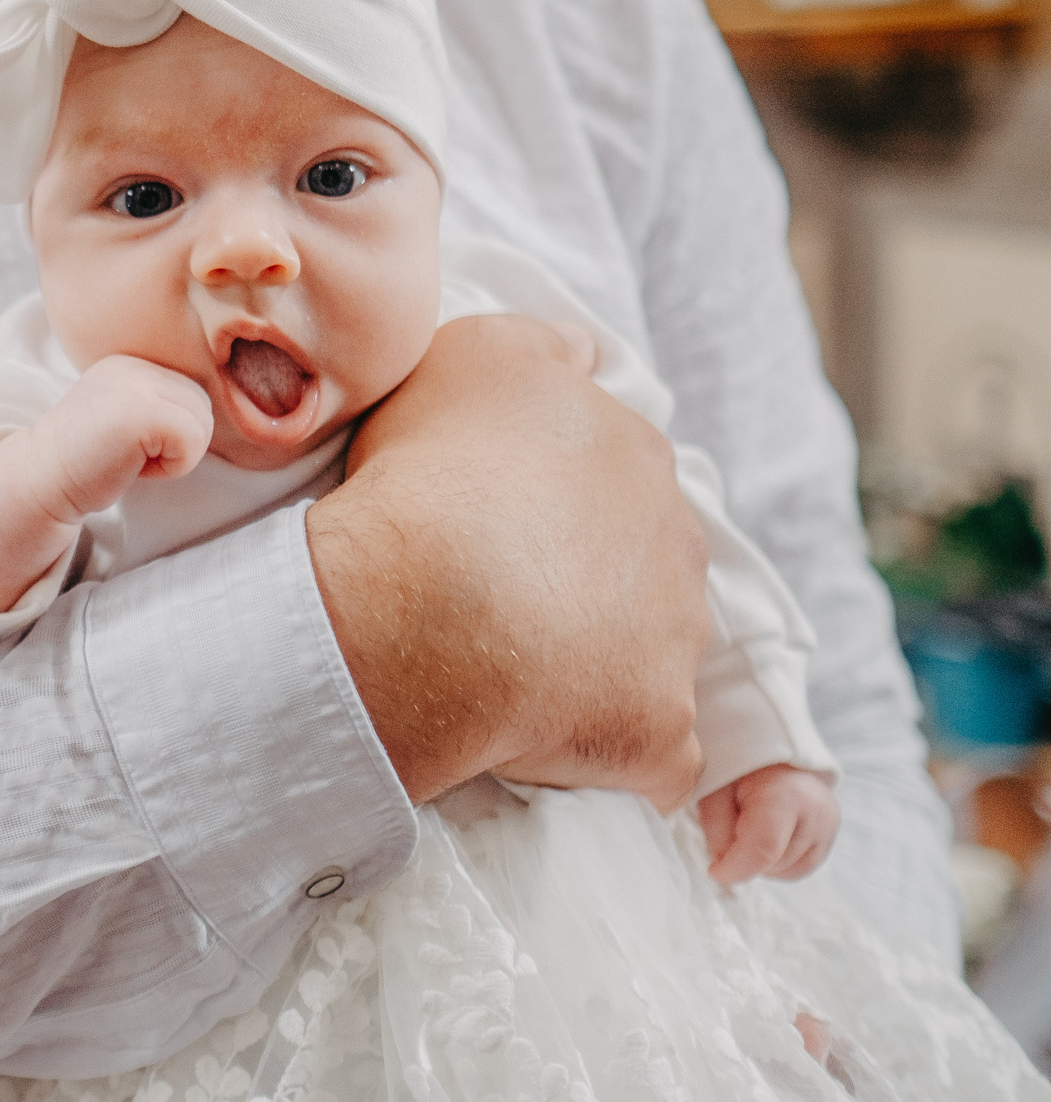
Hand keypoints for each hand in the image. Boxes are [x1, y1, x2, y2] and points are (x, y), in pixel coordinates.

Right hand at [0, 355, 213, 612]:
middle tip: (129, 456)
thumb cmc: (85, 463)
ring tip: (129, 459)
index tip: (124, 444)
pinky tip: (131, 466)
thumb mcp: (121, 418)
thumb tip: (222, 416)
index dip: (167, 434)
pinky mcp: (144, 410)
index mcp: (129, 363)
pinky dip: (171, 467)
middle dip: (176, 443)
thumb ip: (157, 406)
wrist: (41, 481)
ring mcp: (138, 383)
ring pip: (202, 425)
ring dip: (173, 456)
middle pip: (202, 407)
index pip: (189, 395)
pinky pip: (193, 443)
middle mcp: (134, 364)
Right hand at [305, 315, 711, 806]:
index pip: (606, 469)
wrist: (425, 604)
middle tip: (491, 596)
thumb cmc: (435, 472)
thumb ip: (538, 346)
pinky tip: (544, 750)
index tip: (485, 517)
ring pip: (649, 651)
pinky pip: (653, 754)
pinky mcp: (661, 733)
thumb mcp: (474, 352)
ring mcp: (676, 641)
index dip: (545, 495)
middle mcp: (677, 540)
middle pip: (639, 559)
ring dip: (596, 661)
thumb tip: (581, 353)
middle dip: (584, 577)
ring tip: (501, 671)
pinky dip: (612, 755)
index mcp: (633, 451)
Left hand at [698, 764, 838, 884]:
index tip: (715, 871)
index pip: (764, 849)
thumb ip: (716, 828)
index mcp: (785, 795)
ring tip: (750, 826)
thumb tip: (723, 863)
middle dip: (744, 858)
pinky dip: (776, 863)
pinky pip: (797, 869)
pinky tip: (765, 838)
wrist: (775, 753)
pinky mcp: (830, 836)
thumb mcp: (715, 788)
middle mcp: (815, 814)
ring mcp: (828, 827)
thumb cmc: (740, 767)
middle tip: (731, 827)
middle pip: (772, 862)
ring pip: (785, 870)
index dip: (736, 868)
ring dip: (760, 861)